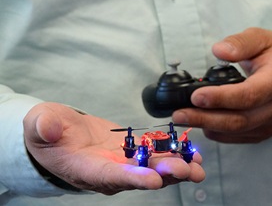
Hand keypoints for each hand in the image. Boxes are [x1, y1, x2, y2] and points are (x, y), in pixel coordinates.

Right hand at [24, 102, 204, 194]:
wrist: (60, 133)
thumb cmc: (47, 132)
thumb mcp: (39, 126)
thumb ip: (43, 128)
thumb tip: (48, 128)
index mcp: (86, 169)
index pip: (110, 177)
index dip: (132, 179)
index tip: (154, 180)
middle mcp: (108, 171)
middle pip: (139, 176)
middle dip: (164, 174)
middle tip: (187, 169)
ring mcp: (121, 162)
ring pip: (151, 168)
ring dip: (176, 167)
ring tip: (197, 165)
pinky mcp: (130, 152)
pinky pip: (153, 156)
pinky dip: (172, 154)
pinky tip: (191, 153)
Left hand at [173, 27, 271, 142]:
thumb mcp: (261, 38)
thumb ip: (240, 43)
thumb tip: (219, 50)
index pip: (248, 95)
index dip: (221, 98)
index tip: (195, 96)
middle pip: (238, 120)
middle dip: (205, 119)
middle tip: (179, 115)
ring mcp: (271, 123)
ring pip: (236, 131)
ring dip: (206, 126)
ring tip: (183, 118)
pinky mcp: (263, 131)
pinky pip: (237, 137)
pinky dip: (217, 132)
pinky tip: (201, 123)